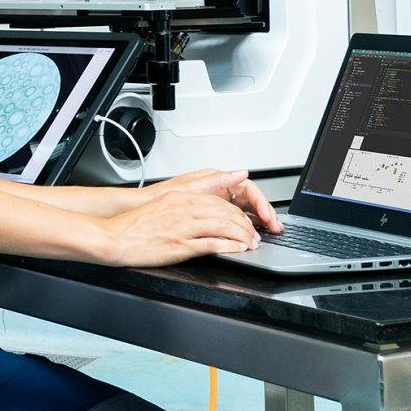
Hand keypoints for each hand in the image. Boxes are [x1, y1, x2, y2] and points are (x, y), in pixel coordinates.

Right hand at [102, 190, 261, 267]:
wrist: (114, 237)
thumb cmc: (133, 227)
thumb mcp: (160, 208)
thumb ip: (181, 207)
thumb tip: (200, 212)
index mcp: (178, 198)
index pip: (217, 201)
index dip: (235, 212)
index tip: (243, 221)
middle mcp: (182, 208)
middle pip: (224, 212)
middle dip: (244, 223)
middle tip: (253, 233)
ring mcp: (182, 226)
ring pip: (223, 226)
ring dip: (242, 235)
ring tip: (251, 243)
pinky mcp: (180, 244)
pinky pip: (212, 243)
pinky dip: (230, 246)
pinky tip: (238, 250)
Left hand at [150, 168, 282, 234]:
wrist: (136, 214)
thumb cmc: (158, 198)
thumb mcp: (190, 189)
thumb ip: (217, 181)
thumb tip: (241, 172)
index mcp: (214, 180)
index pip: (248, 189)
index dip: (262, 203)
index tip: (269, 217)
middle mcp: (215, 189)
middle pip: (248, 200)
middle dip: (264, 214)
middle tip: (274, 229)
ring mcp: (210, 202)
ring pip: (241, 211)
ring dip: (255, 222)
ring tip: (264, 235)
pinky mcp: (204, 216)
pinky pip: (228, 220)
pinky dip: (239, 228)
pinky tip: (244, 237)